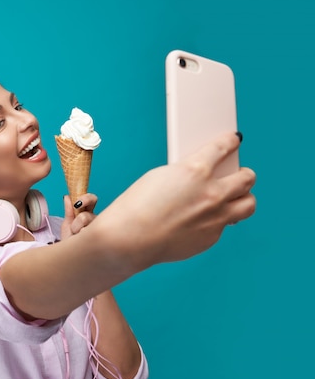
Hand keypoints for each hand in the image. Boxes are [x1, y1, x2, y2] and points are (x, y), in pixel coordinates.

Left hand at [60, 193, 97, 239]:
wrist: (71, 258)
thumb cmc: (70, 242)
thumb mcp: (67, 225)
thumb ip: (68, 211)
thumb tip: (67, 196)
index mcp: (87, 214)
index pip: (91, 200)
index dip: (86, 197)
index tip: (76, 203)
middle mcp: (95, 218)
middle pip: (93, 202)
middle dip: (84, 201)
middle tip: (76, 209)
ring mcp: (100, 226)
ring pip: (85, 216)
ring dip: (76, 225)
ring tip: (75, 235)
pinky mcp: (100, 235)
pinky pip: (86, 229)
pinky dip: (79, 234)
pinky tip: (81, 241)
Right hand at [92, 131, 255, 270]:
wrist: (129, 239)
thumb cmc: (137, 207)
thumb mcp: (161, 177)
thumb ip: (188, 174)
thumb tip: (201, 177)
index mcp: (195, 170)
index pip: (223, 147)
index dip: (230, 141)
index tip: (234, 140)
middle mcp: (212, 193)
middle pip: (247, 177)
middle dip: (244, 173)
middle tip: (238, 173)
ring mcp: (215, 217)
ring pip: (248, 204)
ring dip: (244, 197)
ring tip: (234, 198)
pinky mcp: (211, 238)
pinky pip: (224, 225)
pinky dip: (216, 221)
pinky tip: (201, 221)